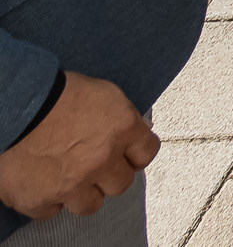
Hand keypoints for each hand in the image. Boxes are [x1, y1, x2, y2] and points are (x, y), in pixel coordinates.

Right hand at [0, 73, 157, 220]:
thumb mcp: (101, 94)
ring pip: (90, 204)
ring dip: (80, 192)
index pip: (146, 153)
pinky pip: (52, 210)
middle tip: (92, 164)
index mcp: (121, 129)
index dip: (134, 153)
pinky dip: (47, 199)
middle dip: (108, 175)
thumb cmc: (53, 93)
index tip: (126, 154)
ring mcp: (71, 184)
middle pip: (121, 184)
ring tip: (66, 176)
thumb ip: (121, 117)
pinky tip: (40, 181)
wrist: (11, 105)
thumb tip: (134, 132)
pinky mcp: (40, 200)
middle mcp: (101, 160)